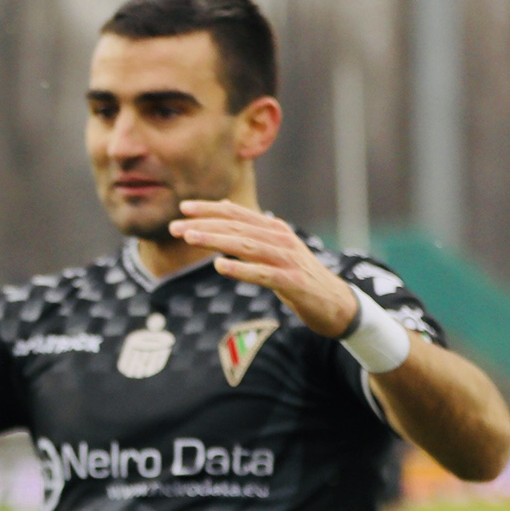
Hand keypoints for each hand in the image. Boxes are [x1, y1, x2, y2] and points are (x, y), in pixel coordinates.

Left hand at [170, 199, 358, 337]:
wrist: (334, 303)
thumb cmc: (298, 275)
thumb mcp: (274, 248)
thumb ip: (251, 229)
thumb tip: (226, 207)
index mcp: (274, 229)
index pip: (237, 214)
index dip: (209, 209)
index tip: (182, 208)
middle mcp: (281, 239)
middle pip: (237, 228)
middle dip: (204, 225)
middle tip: (175, 228)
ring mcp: (287, 259)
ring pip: (247, 246)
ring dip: (216, 241)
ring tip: (190, 238)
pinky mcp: (292, 281)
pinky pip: (263, 274)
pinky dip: (241, 268)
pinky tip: (220, 266)